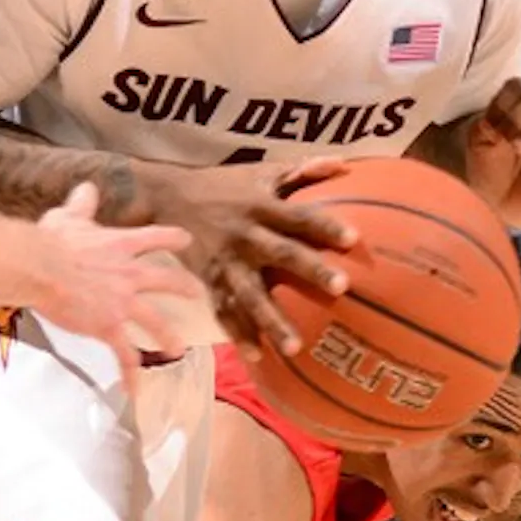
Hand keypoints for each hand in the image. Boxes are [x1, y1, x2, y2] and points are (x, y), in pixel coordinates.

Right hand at [30, 183, 201, 394]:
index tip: (186, 241)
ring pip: (156, 322)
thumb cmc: (51, 241)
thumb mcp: (69, 217)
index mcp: (121, 245)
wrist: (41, 267)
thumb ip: (83, 205)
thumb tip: (86, 189)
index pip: (156, 238)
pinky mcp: (109, 326)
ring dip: (169, 337)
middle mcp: (129, 273)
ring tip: (179, 349)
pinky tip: (135, 390)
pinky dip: (131, 373)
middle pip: (167, 280)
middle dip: (186, 288)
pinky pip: (125, 354)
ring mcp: (123, 302)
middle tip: (199, 295)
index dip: (173, 238)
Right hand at [137, 157, 355, 357]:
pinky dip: (239, 334)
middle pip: (282, 254)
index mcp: (261, 207)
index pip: (299, 216)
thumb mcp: (259, 172)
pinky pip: (225, 312)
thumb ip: (301, 171)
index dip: (325, 226)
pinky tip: (258, 357)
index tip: (354, 239)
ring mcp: (226, 263)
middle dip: (310, 270)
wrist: (166, 198)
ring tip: (295, 346)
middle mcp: (245, 236)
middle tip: (342, 287)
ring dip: (272, 320)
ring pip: (251, 294)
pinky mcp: (209, 282)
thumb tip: (344, 164)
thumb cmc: (223, 185)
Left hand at [464, 79, 520, 227]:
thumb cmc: (488, 167)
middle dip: (520, 118)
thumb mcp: (479, 144)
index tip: (489, 128)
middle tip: (508, 142)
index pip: (518, 87)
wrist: (498, 203)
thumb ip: (486, 124)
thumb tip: (497, 118)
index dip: (503, 104)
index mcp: (518, 104)